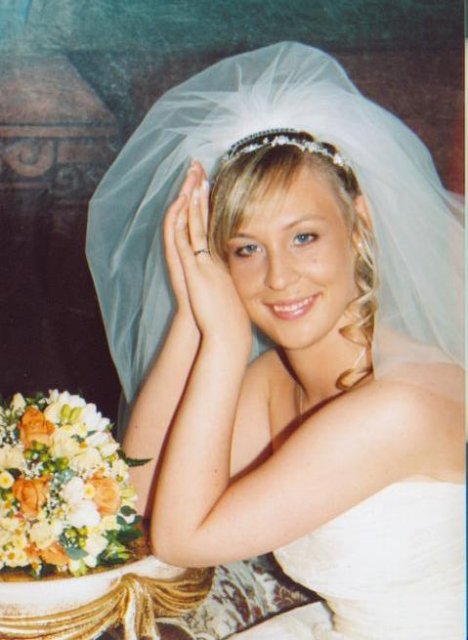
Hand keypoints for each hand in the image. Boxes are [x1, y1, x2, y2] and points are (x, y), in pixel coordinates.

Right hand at [174, 162, 251, 353]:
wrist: (222, 334)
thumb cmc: (232, 316)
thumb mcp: (238, 286)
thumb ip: (240, 272)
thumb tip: (262, 265)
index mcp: (209, 257)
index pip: (204, 220)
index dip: (205, 199)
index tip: (211, 178)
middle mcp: (196, 256)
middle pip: (191, 214)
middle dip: (193, 188)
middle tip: (195, 163)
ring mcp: (190, 261)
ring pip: (183, 220)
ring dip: (186, 195)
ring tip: (190, 170)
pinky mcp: (188, 268)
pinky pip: (179, 236)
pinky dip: (179, 216)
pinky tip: (182, 197)